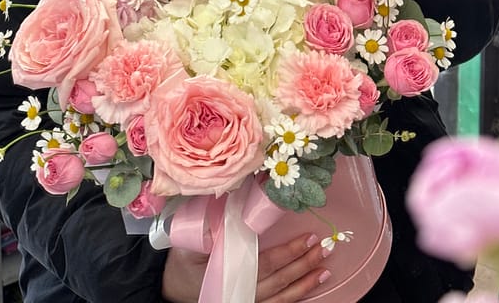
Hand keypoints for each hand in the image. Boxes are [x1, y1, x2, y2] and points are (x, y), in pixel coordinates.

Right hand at [162, 232, 330, 302]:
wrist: (173, 289)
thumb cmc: (184, 263)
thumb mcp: (190, 243)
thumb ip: (208, 229)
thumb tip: (229, 205)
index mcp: (231, 273)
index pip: (266, 263)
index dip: (289, 252)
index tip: (308, 238)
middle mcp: (243, 292)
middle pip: (279, 279)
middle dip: (304, 263)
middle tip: (324, 248)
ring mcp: (247, 301)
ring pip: (282, 296)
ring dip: (305, 282)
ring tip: (324, 269)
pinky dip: (294, 297)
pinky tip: (308, 287)